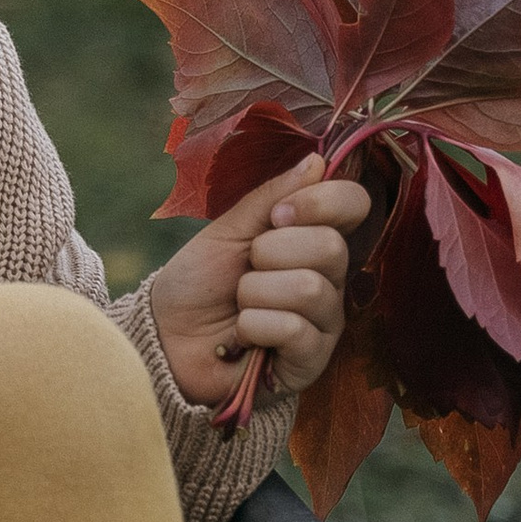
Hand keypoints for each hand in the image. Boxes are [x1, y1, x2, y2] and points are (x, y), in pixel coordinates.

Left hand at [147, 167, 372, 412]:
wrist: (166, 335)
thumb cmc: (199, 282)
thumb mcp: (228, 230)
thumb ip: (270, 198)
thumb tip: (317, 160)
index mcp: (312, 239)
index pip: (354, 204)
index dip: (321, 201)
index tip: (277, 215)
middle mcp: (329, 278)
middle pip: (332, 246)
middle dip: (270, 253)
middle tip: (246, 269)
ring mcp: (324, 322)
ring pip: (309, 289)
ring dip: (255, 293)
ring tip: (240, 305)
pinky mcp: (311, 361)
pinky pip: (296, 330)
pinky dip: (254, 326)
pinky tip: (243, 336)